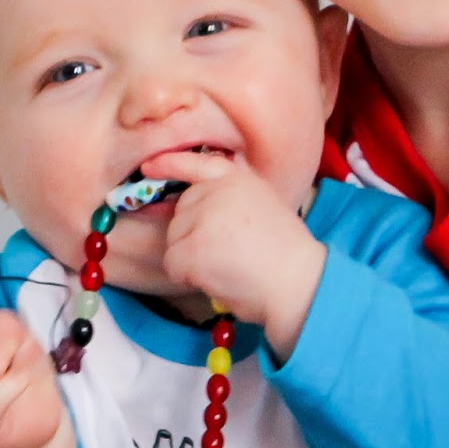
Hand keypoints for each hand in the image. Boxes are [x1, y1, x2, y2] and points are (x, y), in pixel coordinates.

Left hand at [141, 151, 325, 359]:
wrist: (298, 283)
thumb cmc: (285, 257)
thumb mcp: (263, 208)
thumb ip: (229, 201)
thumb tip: (186, 209)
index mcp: (240, 179)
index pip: (198, 164)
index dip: (171, 164)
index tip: (149, 166)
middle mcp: (219, 191)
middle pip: (181, 211)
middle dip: (193, 235)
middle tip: (228, 253)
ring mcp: (204, 217)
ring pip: (174, 239)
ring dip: (192, 258)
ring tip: (228, 265)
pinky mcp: (193, 247)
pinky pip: (173, 263)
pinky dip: (188, 276)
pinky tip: (218, 278)